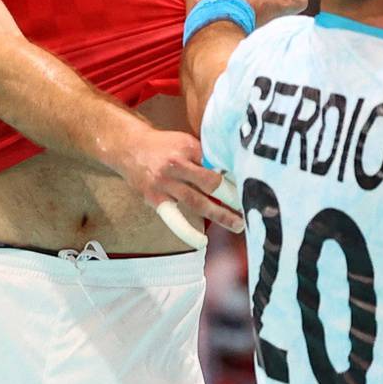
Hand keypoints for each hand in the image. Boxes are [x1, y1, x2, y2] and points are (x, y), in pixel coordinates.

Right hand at [115, 126, 241, 235]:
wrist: (130, 148)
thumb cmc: (166, 145)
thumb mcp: (187, 141)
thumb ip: (207, 155)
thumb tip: (233, 172)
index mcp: (189, 148)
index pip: (218, 164)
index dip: (235, 176)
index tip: (252, 184)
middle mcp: (176, 166)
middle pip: (211, 183)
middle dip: (233, 196)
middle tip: (252, 206)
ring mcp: (164, 184)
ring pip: (196, 202)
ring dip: (220, 214)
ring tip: (238, 224)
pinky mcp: (155, 199)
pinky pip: (173, 218)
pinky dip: (187, 231)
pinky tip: (201, 242)